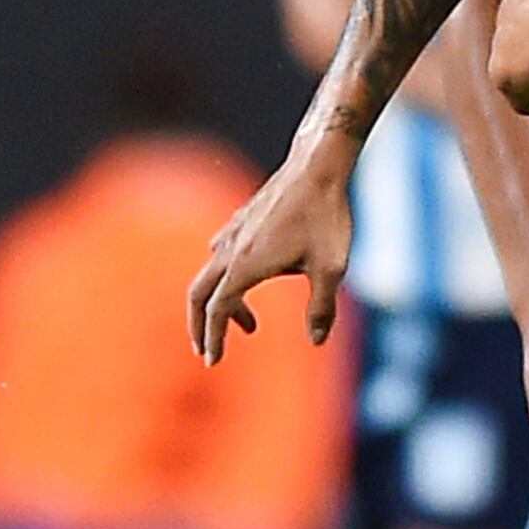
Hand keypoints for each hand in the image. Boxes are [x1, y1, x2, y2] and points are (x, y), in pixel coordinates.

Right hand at [190, 157, 353, 362]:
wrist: (317, 167)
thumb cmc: (326, 217)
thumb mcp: (331, 268)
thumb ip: (322, 308)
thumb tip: (315, 340)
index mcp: (245, 266)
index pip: (217, 310)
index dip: (213, 339)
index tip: (213, 361)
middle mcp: (230, 249)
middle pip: (197, 294)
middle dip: (198, 326)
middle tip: (207, 350)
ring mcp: (233, 232)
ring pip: (210, 275)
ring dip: (220, 304)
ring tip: (250, 325)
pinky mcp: (241, 220)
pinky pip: (221, 255)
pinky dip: (226, 278)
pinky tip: (245, 280)